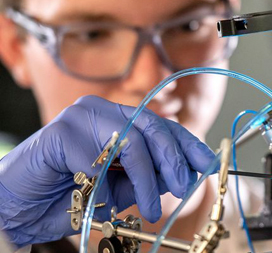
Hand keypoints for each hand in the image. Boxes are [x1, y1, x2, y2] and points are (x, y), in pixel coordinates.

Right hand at [0, 95, 214, 246]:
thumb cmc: (67, 195)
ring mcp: (80, 117)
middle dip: (174, 158)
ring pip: (132, 140)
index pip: (160, 125)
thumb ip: (146, 177)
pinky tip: (106, 198)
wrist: (18, 206)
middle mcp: (101, 111)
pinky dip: (109, 183)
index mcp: (115, 120)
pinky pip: (100, 159)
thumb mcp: (118, 187)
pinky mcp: (62, 132)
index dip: (187, 143)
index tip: (206, 163)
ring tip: (150, 206)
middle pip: (152, 126)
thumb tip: (180, 175)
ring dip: (146, 178)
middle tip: (184, 186)